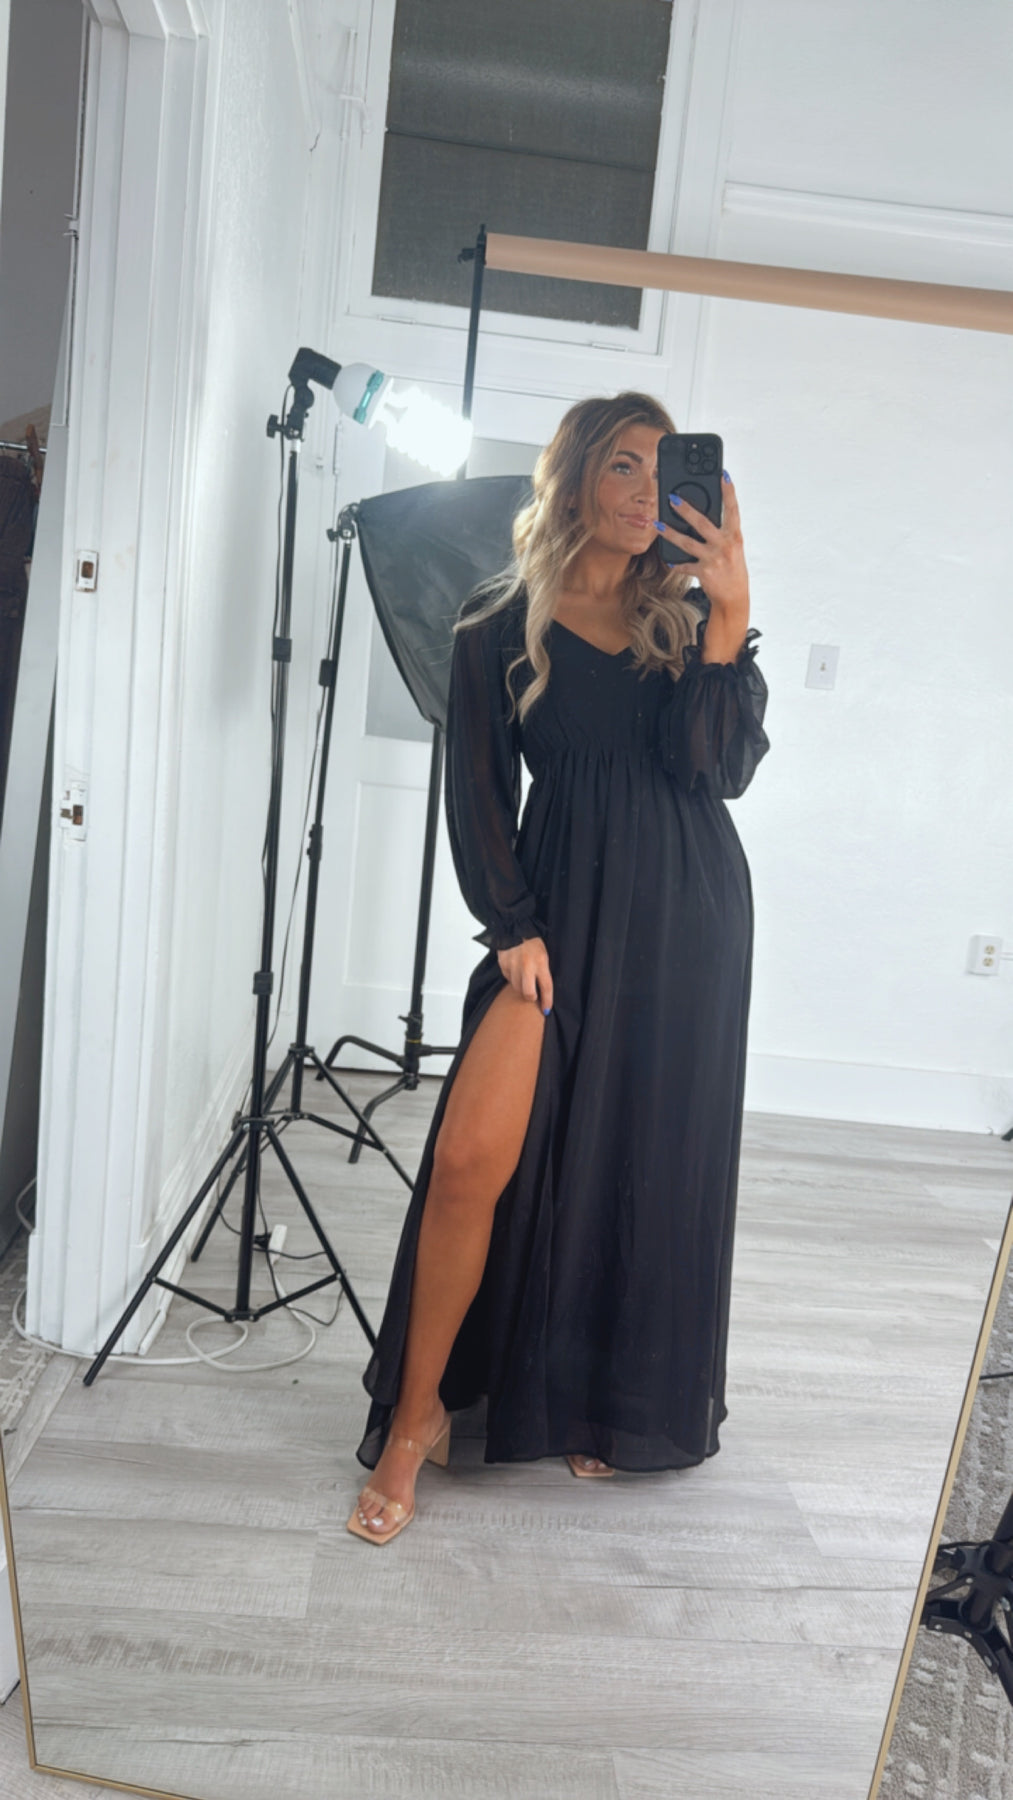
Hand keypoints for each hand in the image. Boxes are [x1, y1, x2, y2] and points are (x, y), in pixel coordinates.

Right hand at [497, 937, 553, 1012]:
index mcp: (541, 961)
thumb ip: (543, 970)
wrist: (514, 927)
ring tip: (523, 976)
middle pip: (528, 993)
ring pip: (516, 988)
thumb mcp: (544, 953)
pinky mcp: (503, 964)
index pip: (546, 987)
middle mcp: (527, 965)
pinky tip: (514, 968)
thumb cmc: (532, 941)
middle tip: (533, 995)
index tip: (546, 1009)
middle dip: (531, 997)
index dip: (547, 1001)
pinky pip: (507, 978)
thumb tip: (543, 990)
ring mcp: (513, 965)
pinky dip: (511, 977)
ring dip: (520, 986)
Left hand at [656, 473, 748, 612]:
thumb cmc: (732, 568)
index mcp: (734, 535)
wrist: (734, 597)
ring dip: (670, 533)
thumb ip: (721, 531)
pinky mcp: (704, 573)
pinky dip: (676, 564)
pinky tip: (669, 561)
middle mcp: (725, 545)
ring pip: (687, 543)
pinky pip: (685, 566)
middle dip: (686, 510)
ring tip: (657, 525)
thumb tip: (701, 516)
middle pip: (702, 523)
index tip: (723, 475)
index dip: (729, 491)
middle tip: (672, 498)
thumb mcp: (733, 547)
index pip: (733, 509)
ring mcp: (714, 559)